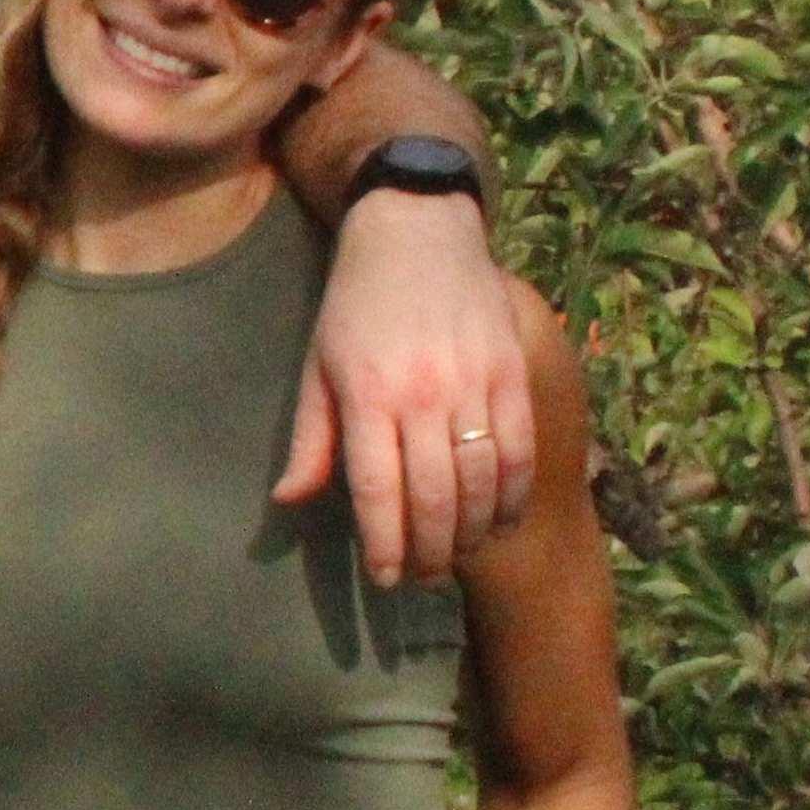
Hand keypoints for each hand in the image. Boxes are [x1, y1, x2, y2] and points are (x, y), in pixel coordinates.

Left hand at [279, 191, 535, 586]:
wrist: (417, 232)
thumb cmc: (355, 306)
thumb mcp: (317, 368)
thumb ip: (311, 441)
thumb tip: (289, 502)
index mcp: (368, 397)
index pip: (378, 491)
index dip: (384, 544)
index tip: (384, 578)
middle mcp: (424, 394)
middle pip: (433, 496)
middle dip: (428, 550)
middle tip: (422, 577)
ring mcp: (475, 382)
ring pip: (482, 480)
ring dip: (471, 530)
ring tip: (456, 555)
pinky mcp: (512, 370)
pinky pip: (520, 447)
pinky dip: (514, 493)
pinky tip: (502, 519)